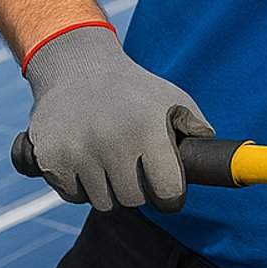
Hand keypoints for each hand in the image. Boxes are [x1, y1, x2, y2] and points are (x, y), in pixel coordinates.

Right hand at [23, 26, 212, 212]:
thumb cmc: (133, 88)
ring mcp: (77, 153)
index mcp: (147, 130)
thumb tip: (217, 159)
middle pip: (133, 201)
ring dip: (109, 189)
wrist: (76, 66)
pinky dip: (80, 186)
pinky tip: (85, 160)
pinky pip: (72, 195)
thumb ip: (196, 129)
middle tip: (137, 171)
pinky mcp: (49, 159)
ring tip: (110, 160)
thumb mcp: (172, 99)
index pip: (166, 191)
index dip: (171, 198)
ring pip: (102, 201)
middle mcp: (111, 143)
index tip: (169, 195)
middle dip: (140, 191)